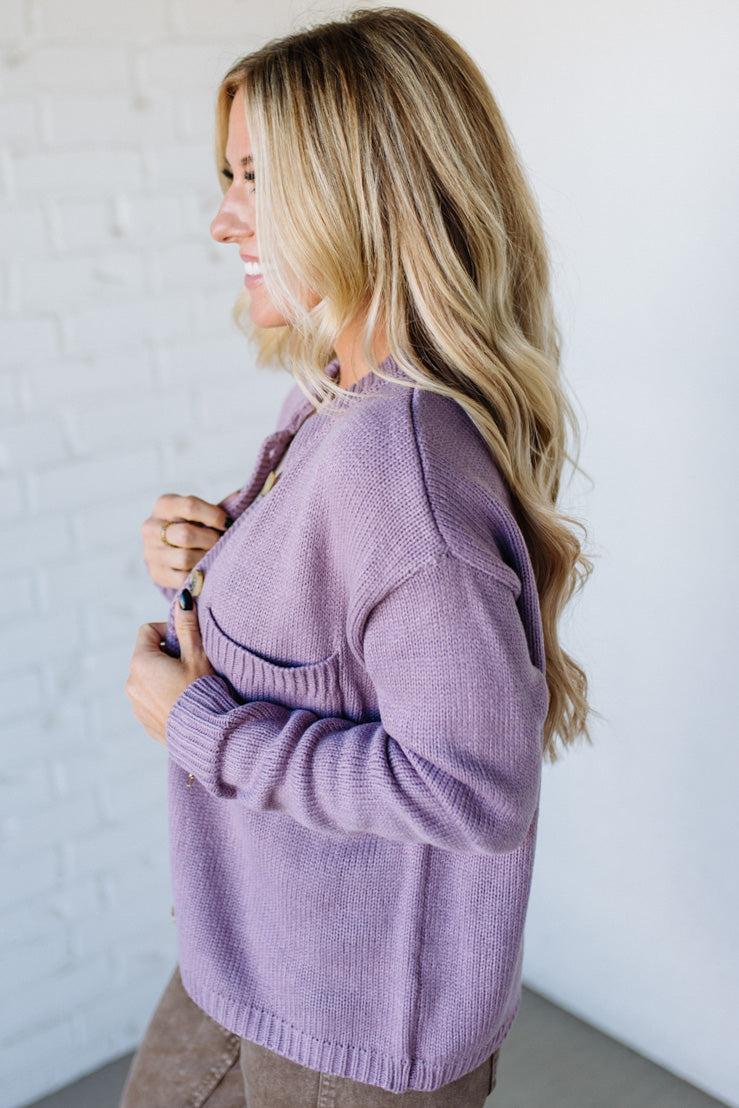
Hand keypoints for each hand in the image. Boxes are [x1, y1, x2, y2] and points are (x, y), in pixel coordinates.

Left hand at [125, 592, 215, 746]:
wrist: (205, 734)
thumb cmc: (202, 691)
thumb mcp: (197, 655)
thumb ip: (187, 625)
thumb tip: (184, 598)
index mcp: (141, 662)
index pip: (147, 631)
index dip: (167, 631)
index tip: (186, 643)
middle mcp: (131, 681)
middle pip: (147, 655)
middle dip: (166, 655)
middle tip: (190, 664)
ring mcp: (135, 703)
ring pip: (148, 677)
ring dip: (164, 675)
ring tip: (188, 685)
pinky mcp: (142, 719)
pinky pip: (150, 697)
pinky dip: (163, 695)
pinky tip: (183, 702)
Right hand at [141, 492, 236, 591]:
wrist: (174, 549)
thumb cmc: (196, 525)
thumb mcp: (205, 511)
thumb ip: (224, 505)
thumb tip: (243, 495)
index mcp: (164, 505)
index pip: (189, 506)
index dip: (214, 516)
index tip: (228, 523)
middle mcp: (151, 527)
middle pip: (186, 534)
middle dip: (210, 540)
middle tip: (222, 543)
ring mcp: (151, 551)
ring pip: (184, 558)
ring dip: (206, 558)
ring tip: (215, 556)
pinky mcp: (156, 573)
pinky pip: (182, 579)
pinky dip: (198, 575)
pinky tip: (206, 569)